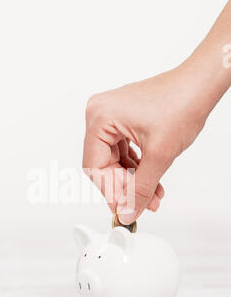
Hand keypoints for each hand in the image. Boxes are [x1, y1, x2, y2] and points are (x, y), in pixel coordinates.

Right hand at [83, 64, 207, 223]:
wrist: (200, 84)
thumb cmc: (182, 103)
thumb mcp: (159, 155)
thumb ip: (141, 189)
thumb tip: (127, 212)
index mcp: (100, 118)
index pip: (95, 166)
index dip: (110, 192)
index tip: (124, 209)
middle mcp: (100, 114)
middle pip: (104, 165)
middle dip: (125, 187)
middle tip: (141, 205)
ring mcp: (111, 116)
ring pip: (115, 160)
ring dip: (133, 180)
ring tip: (152, 197)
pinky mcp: (123, 120)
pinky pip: (123, 151)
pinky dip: (137, 167)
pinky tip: (151, 181)